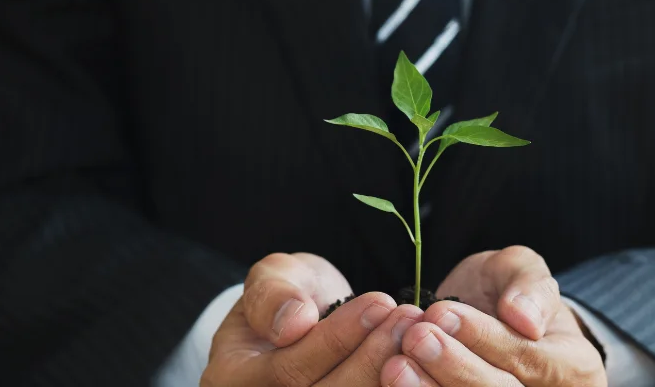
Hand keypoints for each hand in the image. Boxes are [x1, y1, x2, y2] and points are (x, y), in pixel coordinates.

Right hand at [201, 253, 423, 386]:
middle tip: (408, 318)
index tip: (378, 302)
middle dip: (372, 357)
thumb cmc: (288, 296)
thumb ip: (273, 294)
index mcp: (233, 381)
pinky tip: (420, 356)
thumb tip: (294, 323)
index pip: (288, 373)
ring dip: (390, 371)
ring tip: (416, 331)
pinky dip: (398, 383)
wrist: (305, 322)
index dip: (337, 339)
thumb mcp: (272, 278)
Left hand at [380, 246, 606, 385]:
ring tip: (396, 366)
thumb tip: (522, 317)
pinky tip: (391, 383)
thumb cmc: (511, 295)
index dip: (483, 338)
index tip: (441, 313)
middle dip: (454, 368)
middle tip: (415, 338)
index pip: (527, 358)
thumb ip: (530, 286)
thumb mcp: (524, 272)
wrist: (495, 323)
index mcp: (570, 367)